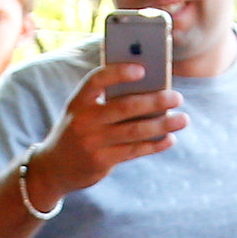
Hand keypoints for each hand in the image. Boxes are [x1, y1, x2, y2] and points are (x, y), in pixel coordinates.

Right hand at [30, 67, 185, 196]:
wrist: (53, 168)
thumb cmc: (77, 131)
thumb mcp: (83, 112)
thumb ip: (107, 102)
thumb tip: (151, 93)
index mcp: (78, 101)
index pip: (97, 80)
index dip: (119, 72)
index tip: (143, 69)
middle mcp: (83, 120)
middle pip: (124, 107)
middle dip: (154, 101)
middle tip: (177, 97)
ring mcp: (91, 142)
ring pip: (134, 131)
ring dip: (162, 124)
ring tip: (183, 119)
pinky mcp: (100, 161)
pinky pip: (133, 150)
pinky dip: (154, 145)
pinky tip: (169, 139)